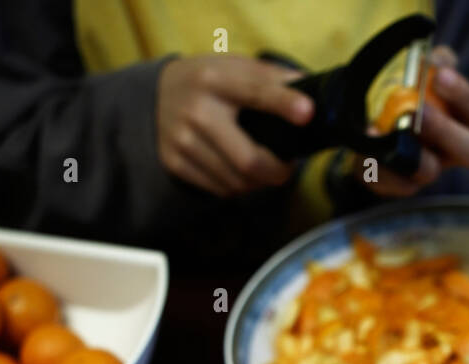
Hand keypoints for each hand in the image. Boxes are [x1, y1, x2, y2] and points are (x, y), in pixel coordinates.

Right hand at [157, 55, 313, 196]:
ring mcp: (182, 140)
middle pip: (247, 160)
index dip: (283, 104)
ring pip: (236, 182)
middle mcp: (197, 111)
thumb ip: (273, 78)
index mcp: (217, 80)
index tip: (307, 113)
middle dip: (277, 172)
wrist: (156, 95)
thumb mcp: (235, 67)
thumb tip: (312, 90)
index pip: (255, 92)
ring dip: (259, 182)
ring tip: (263, 169)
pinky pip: (219, 190)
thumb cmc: (210, 82)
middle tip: (286, 169)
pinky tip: (240, 174)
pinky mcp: (174, 163)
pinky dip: (238, 187)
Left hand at [364, 46, 468, 197]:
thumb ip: (430, 61)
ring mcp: (429, 171)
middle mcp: (454, 150)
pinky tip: (365, 145)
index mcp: (466, 120)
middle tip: (418, 111)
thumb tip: (430, 60)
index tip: (440, 76)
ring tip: (385, 129)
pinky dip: (377, 166)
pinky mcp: (400, 185)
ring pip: (429, 172)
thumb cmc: (408, 89)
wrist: (373, 117)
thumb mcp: (422, 68)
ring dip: (410, 151)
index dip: (465, 97)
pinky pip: (392, 184)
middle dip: (445, 130)